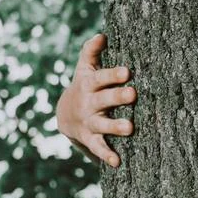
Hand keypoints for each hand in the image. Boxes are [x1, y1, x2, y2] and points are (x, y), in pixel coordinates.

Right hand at [55, 33, 135, 167]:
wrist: (65, 115)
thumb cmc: (84, 86)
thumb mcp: (84, 69)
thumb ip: (91, 52)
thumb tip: (102, 35)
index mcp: (89, 84)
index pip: (100, 78)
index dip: (112, 75)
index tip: (127, 71)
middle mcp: (89, 104)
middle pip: (103, 100)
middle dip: (117, 97)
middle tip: (133, 94)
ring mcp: (89, 122)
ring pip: (102, 125)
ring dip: (115, 126)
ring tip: (130, 128)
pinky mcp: (90, 139)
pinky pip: (98, 148)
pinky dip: (106, 155)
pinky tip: (117, 161)